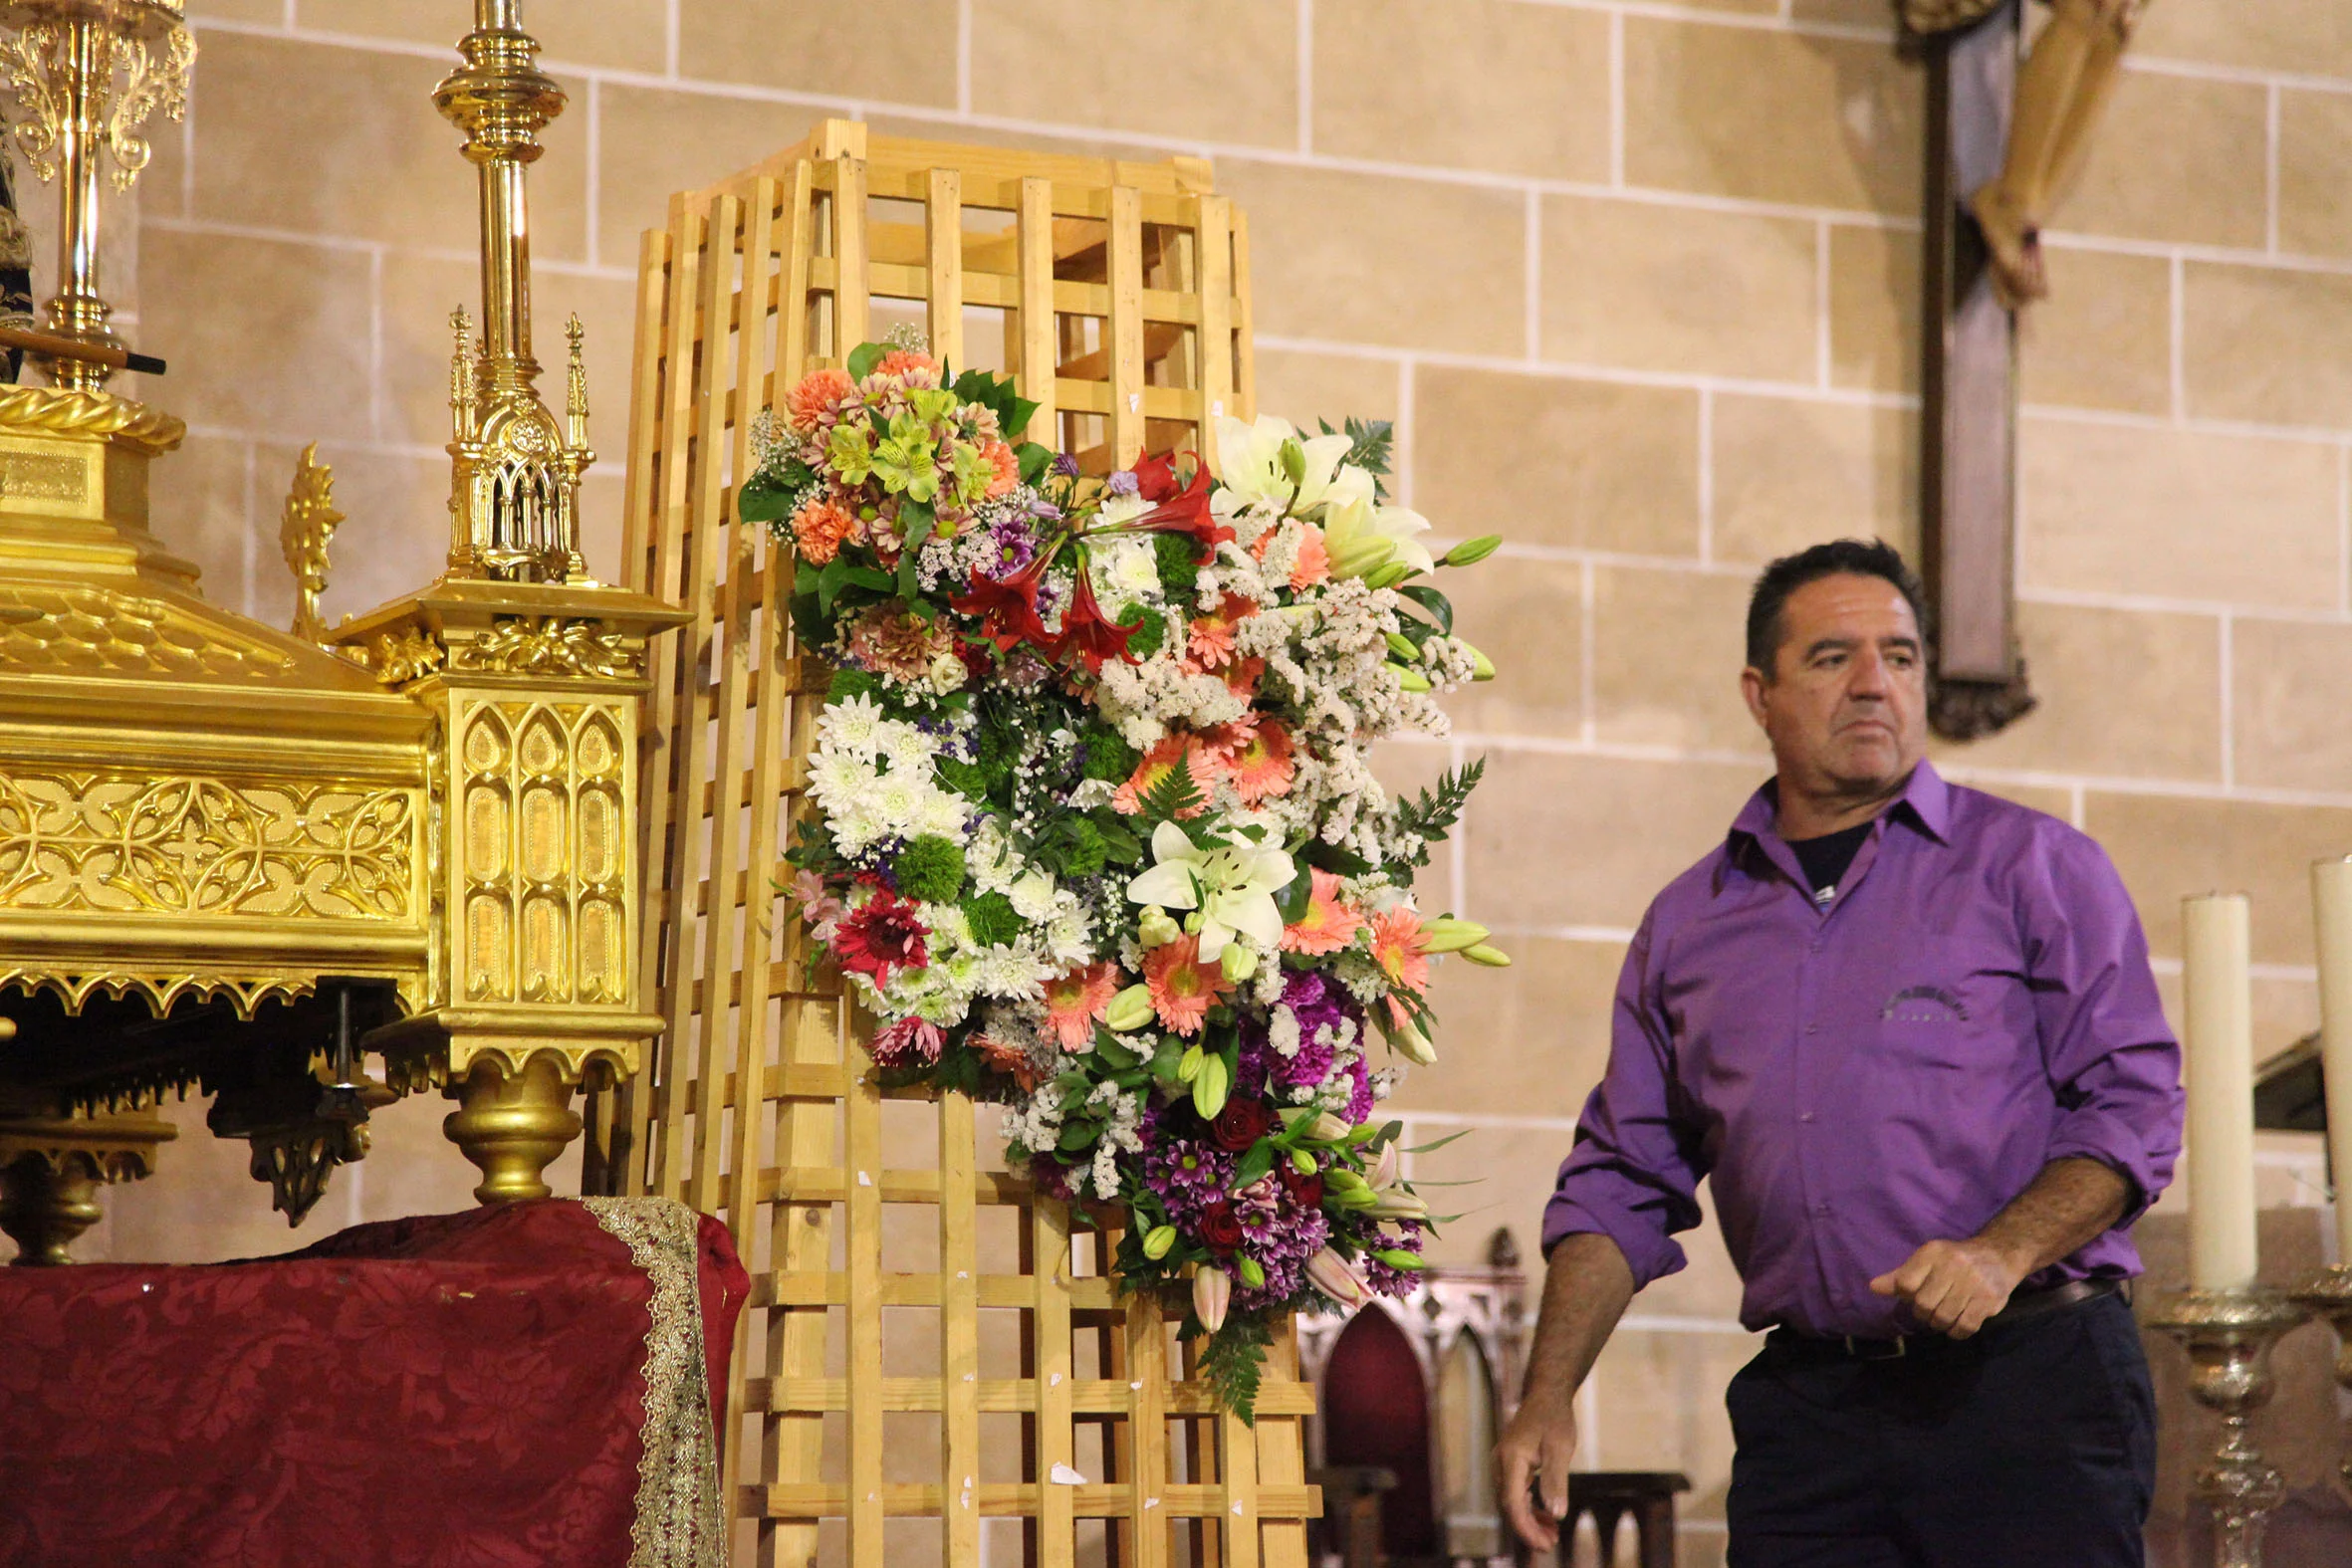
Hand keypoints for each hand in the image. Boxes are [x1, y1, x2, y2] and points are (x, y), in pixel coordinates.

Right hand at [1495, 1390, 1577, 1553]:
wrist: (1546, 1393)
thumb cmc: (1555, 1418)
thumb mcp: (1560, 1449)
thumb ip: (1555, 1481)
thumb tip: (1557, 1514)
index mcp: (1511, 1459)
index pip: (1512, 1503)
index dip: (1526, 1529)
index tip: (1544, 1545)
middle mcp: (1501, 1463)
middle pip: (1509, 1506)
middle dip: (1529, 1529)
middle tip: (1551, 1545)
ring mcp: (1503, 1463)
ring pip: (1511, 1502)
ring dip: (1529, 1520)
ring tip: (1551, 1535)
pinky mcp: (1510, 1464)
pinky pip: (1515, 1493)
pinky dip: (1529, 1508)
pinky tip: (1546, 1516)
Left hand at [1867, 1237, 2026, 1337]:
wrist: (1999, 1256)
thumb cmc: (1954, 1261)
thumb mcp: (1926, 1261)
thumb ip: (1900, 1275)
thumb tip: (1873, 1288)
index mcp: (1932, 1252)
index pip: (1905, 1283)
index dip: (1907, 1296)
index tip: (1915, 1295)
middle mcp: (1953, 1264)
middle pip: (1923, 1304)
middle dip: (1923, 1313)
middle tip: (1931, 1310)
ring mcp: (1973, 1282)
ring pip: (1943, 1318)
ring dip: (1940, 1324)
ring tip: (1944, 1316)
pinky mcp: (1989, 1300)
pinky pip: (1965, 1327)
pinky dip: (1957, 1332)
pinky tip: (1958, 1324)